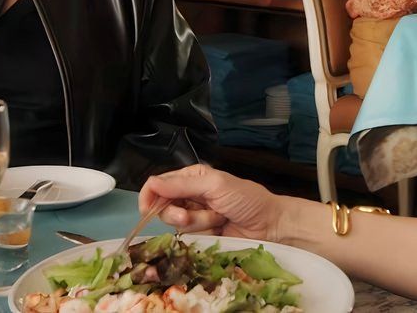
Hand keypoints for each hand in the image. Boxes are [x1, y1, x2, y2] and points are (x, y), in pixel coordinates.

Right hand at [139, 164, 283, 240]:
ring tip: (218, 218)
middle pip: (162, 207)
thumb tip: (151, 184)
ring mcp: (195, 217)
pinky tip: (218, 229)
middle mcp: (189, 196)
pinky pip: (189, 238)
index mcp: (191, 178)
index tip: (147, 209)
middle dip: (175, 214)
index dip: (149, 196)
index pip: (158, 184)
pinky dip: (203, 234)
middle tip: (189, 216)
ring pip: (177, 224)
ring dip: (197, 222)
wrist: (269, 225)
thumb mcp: (215, 185)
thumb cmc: (246, 199)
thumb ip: (182, 185)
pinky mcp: (201, 236)